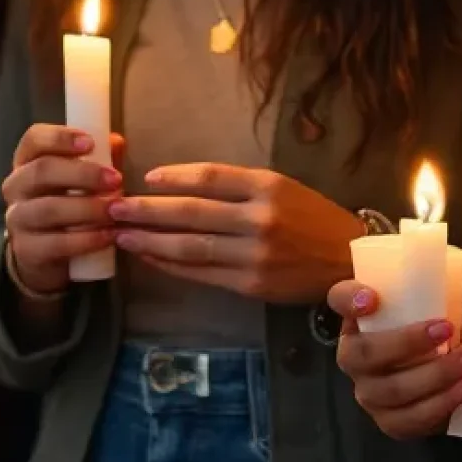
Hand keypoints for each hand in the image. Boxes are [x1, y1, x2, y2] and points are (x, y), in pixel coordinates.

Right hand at [1, 124, 122, 297]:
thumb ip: (99, 157)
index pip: (35, 138)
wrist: (47, 251)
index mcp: (28, 158)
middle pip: (42, 170)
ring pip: (48, 209)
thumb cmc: (70, 199)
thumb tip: (115, 141)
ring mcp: (17, 218)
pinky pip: (54, 244)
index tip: (90, 143)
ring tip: (115, 210)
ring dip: (87, 208)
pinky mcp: (25, 249)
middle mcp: (16, 185)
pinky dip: (85, 240)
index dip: (61, 137)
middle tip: (116, 179)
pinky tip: (107, 235)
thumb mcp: (83, 175)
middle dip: (83, 174)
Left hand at [110, 163, 362, 303]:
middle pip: (192, 212)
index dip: (174, 177)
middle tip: (116, 208)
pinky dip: (171, 265)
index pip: (210, 177)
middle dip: (148, 210)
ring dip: (151, 241)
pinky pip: (201, 273)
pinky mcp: (250, 284)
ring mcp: (254, 254)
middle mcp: (260, 218)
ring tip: (123, 235)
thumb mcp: (283, 187)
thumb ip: (240, 187)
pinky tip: (151, 258)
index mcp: (268, 186)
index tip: (146, 178)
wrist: (346, 260)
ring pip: (190, 246)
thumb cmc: (312, 218)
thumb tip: (184, 188)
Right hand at [329, 280, 461, 438]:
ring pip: (393, 392)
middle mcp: (353, 358)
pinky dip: (443, 403)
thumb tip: (454, 266)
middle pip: (365, 354)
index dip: (350, 299)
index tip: (373, 297)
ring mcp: (369, 394)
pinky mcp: (390, 422)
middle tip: (448, 329)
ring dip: (437, 376)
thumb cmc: (423, 319)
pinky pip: (412, 421)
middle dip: (408, 343)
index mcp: (355, 316)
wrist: (428, 365)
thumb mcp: (420, 293)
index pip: (339, 299)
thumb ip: (427, 277)